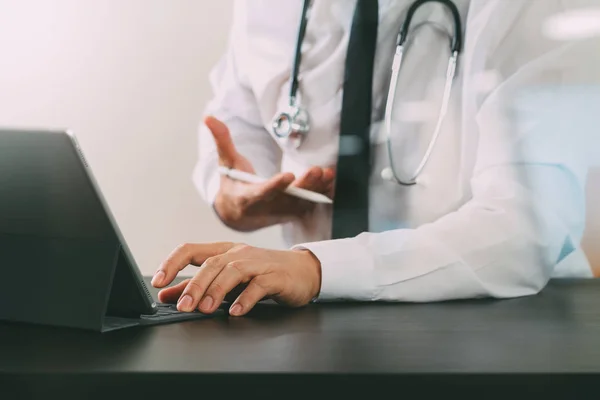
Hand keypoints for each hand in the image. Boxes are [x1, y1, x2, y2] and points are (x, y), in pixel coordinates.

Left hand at [151, 242, 321, 315]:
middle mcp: (238, 253)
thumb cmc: (262, 274)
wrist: (303, 271)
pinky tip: (235, 312)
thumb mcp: (227, 280)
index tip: (157, 282)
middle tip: (182, 307)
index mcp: (223, 251)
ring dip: (216, 290)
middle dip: (193, 285)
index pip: (190, 249)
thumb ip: (198, 287)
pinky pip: (259, 285)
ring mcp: (258, 263)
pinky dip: (245, 298)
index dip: (171, 263)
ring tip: (205, 309)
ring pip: (232, 271)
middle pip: (210, 263)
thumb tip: (166, 296)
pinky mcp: (276, 276)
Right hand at [205, 116, 334, 231]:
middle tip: (316, 170)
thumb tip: (208, 117)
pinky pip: (310, 205)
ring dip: (317, 189)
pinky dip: (322, 194)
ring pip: (302, 203)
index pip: (262, 193)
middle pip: (287, 199)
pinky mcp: (293, 213)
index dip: (275, 186)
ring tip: (328, 173)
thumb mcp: (226, 162)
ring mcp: (281, 213)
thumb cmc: (234, 183)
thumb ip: (222, 140)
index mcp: (247, 197)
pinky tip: (332, 180)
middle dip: (303, 186)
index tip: (288, 175)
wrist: (239, 214)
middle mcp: (266, 208)